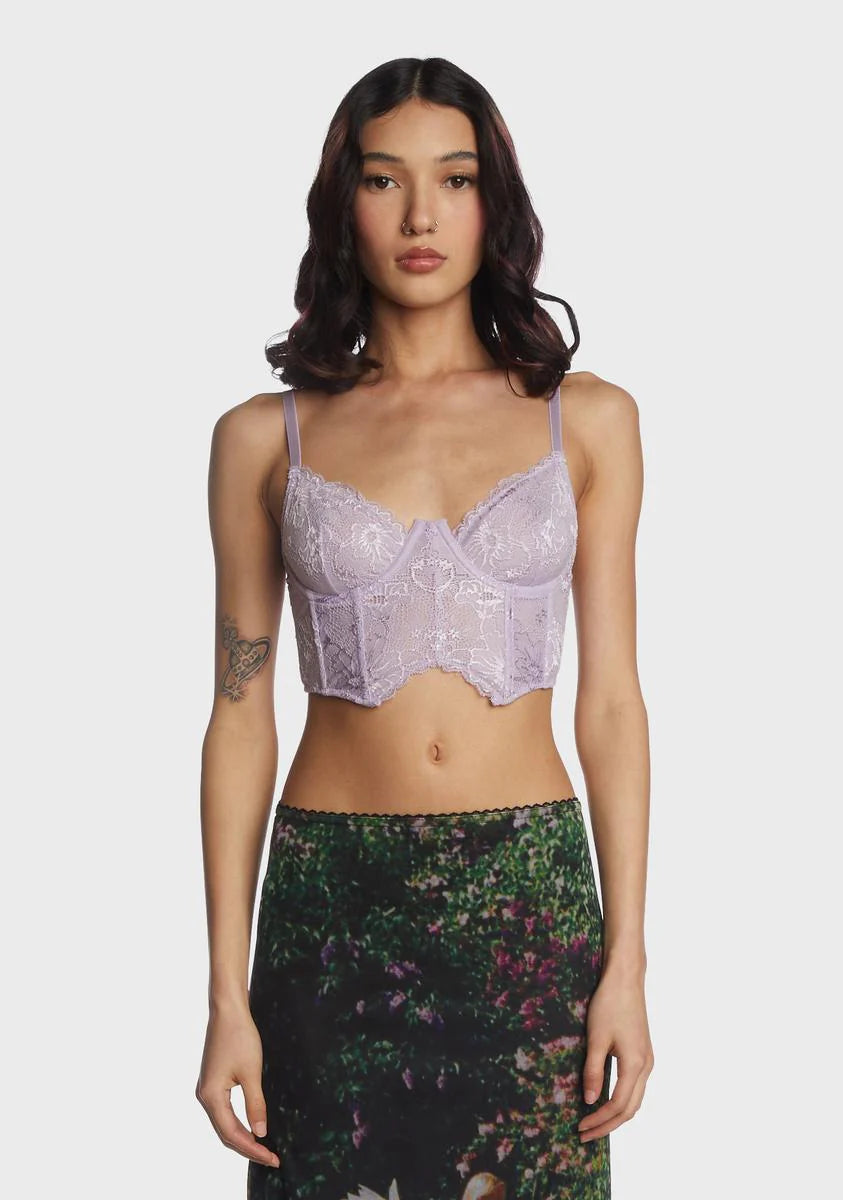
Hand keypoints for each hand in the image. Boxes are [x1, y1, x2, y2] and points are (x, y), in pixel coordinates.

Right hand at [195, 1004, 280, 1168]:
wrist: (228, 1011)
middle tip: (271, 1157)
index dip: (252, 1148)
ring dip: (242, 1136)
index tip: (271, 1157)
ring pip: (225, 1123)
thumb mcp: (252, 1073)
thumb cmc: (239, 1037)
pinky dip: (238, 1122)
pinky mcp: (214, 1082)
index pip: (232, 1133)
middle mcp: (205, 1096)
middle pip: (226, 1132)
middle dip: (248, 1147)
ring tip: (263, 1147)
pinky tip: (251, 1126)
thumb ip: (255, 1104)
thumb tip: (260, 1133)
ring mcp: (208, 1089)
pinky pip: (225, 1111)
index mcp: (211, 1096)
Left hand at [578, 966, 653, 1142]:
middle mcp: (646, 1066)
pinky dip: (621, 1099)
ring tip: (593, 1122)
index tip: (580, 1128)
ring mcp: (647, 1060)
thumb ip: (593, 1071)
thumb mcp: (596, 1038)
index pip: (618, 1106)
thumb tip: (590, 1101)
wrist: (626, 979)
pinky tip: (605, 1098)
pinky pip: (635, 1086)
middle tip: (584, 1134)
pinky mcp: (643, 1052)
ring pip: (634, 1099)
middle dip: (607, 1124)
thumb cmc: (609, 1005)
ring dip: (615, 1114)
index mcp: (636, 1065)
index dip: (599, 1120)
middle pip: (630, 1109)